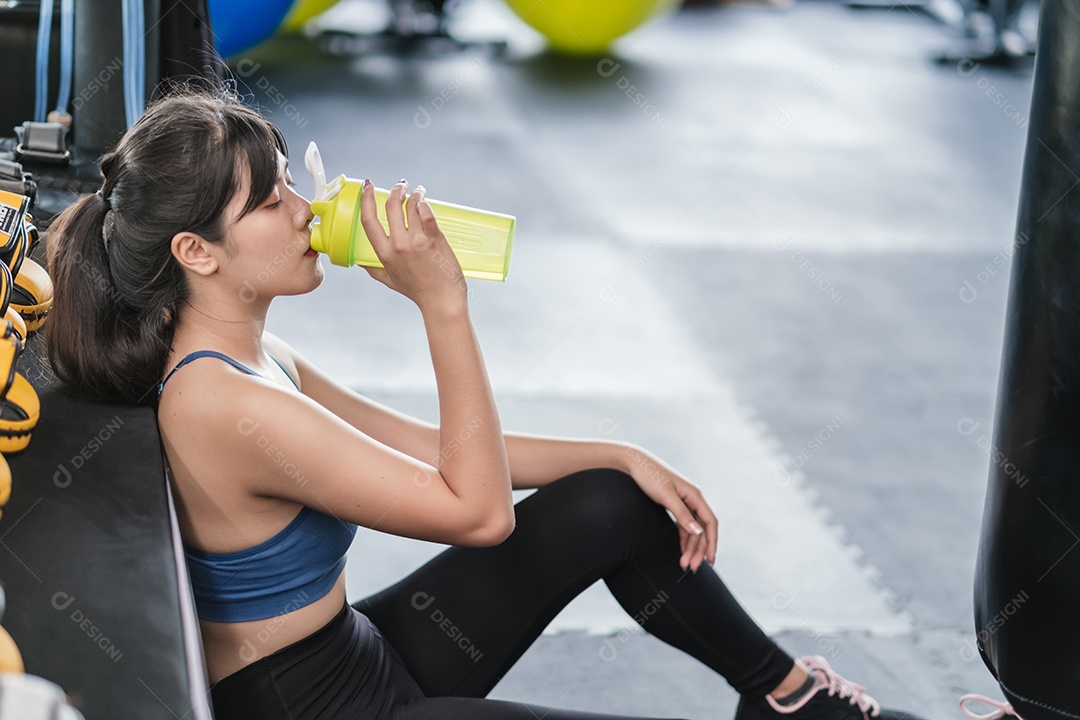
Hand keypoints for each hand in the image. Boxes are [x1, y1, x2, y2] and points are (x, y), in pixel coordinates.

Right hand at [359, 179, 466, 309]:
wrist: (441, 300)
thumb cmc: (417, 291)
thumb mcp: (389, 281)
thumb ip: (373, 269)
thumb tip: (361, 262)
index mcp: (384, 253)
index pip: (368, 220)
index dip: (366, 200)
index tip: (368, 187)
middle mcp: (398, 245)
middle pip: (391, 206)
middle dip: (396, 190)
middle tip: (402, 186)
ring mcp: (416, 241)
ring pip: (411, 206)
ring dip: (414, 194)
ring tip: (418, 191)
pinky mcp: (434, 239)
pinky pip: (427, 213)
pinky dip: (425, 204)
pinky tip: (426, 202)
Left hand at [618, 445, 717, 572]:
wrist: (632, 463)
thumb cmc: (649, 476)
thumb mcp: (666, 496)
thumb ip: (682, 514)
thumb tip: (698, 532)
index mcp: (694, 495)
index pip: (710, 522)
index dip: (712, 542)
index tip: (710, 560)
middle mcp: (692, 499)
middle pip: (701, 529)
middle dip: (698, 550)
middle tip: (691, 568)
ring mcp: (683, 502)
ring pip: (692, 529)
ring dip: (690, 547)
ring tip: (684, 564)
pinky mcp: (673, 504)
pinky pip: (683, 525)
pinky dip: (683, 539)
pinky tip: (681, 551)